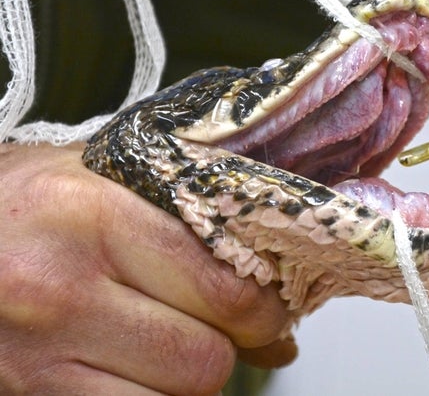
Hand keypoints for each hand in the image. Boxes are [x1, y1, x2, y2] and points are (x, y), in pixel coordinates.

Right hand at [0, 143, 294, 393]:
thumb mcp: (106, 178)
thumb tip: (277, 318)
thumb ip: (194, 224)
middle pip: (204, 358)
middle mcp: (58, 289)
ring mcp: (35, 356)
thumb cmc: (26, 203)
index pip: (223, 287)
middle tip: (233, 328)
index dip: (264, 308)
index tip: (268, 304)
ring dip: (190, 380)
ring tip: (177, 343)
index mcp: (93, 215)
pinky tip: (139, 367)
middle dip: (234, 347)